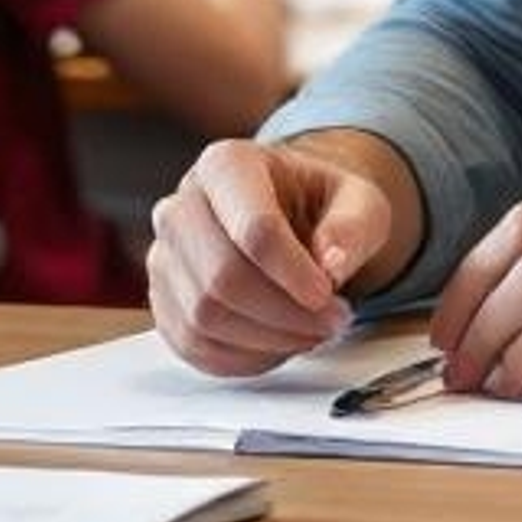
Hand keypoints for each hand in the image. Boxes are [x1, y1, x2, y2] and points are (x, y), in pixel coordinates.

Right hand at [146, 135, 402, 374]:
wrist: (289, 218)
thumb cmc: (319, 205)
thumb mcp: (358, 200)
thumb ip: (352, 227)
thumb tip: (331, 266)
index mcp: (227, 164)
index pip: (253, 227)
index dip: (293, 272)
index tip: (329, 295)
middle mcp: (181, 204)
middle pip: (221, 277)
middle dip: (284, 313)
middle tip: (332, 322)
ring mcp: (164, 255)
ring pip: (204, 317)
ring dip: (268, 339)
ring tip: (312, 331)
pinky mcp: (163, 300)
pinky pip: (193, 345)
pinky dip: (243, 357)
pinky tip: (280, 343)